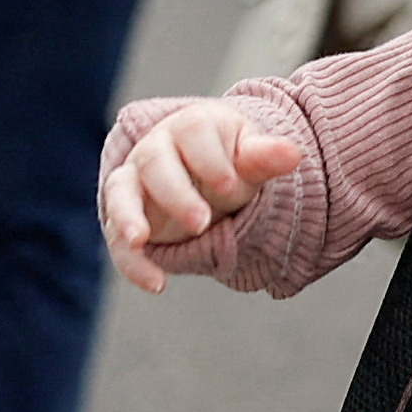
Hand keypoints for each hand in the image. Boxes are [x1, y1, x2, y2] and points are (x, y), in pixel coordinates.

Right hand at [100, 98, 301, 292]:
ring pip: (120, 192)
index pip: (192, 132)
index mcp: (189, 126)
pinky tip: (156, 284)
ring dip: (128, 216)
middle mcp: (154, 149)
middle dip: (175, 192)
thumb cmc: (230, 162)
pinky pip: (117, 239)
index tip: (230, 185)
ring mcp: (133, 183)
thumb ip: (266, 157)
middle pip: (154, 162)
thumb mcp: (250, 158)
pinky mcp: (123, 219)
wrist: (209, 178)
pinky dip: (132, 262)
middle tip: (201, 222)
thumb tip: (294, 153)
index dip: (209, 160)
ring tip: (139, 240)